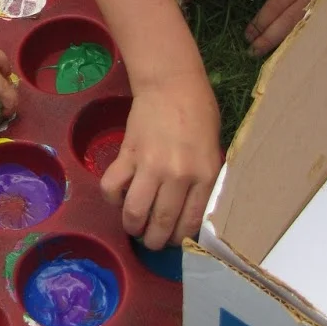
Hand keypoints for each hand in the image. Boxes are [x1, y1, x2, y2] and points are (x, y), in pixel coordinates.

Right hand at [100, 79, 222, 248]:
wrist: (172, 85)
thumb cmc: (199, 115)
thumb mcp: (214, 151)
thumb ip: (203, 181)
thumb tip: (189, 212)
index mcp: (204, 175)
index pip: (190, 223)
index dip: (179, 239)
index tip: (173, 240)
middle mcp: (178, 175)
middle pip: (162, 223)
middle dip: (154, 241)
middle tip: (150, 241)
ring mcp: (150, 166)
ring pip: (134, 212)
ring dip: (131, 227)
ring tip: (133, 227)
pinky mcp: (127, 155)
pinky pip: (112, 187)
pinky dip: (112, 199)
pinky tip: (118, 197)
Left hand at [245, 0, 326, 54]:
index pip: (276, 5)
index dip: (262, 21)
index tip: (249, 34)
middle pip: (286, 22)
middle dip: (268, 38)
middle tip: (252, 50)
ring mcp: (323, 9)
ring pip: (299, 30)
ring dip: (281, 44)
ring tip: (264, 54)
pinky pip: (311, 32)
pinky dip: (297, 43)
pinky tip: (287, 52)